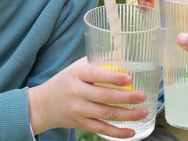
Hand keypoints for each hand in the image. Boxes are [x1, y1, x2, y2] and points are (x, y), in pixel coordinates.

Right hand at [28, 58, 147, 137]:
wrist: (44, 104)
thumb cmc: (66, 81)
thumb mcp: (77, 67)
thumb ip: (98, 62)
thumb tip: (123, 55)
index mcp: (77, 74)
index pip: (97, 75)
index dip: (113, 78)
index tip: (129, 78)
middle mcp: (77, 93)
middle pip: (105, 96)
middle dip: (126, 97)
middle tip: (142, 96)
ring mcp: (78, 110)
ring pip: (106, 114)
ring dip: (128, 115)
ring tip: (143, 111)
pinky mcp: (81, 124)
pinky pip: (102, 129)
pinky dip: (118, 132)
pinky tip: (132, 131)